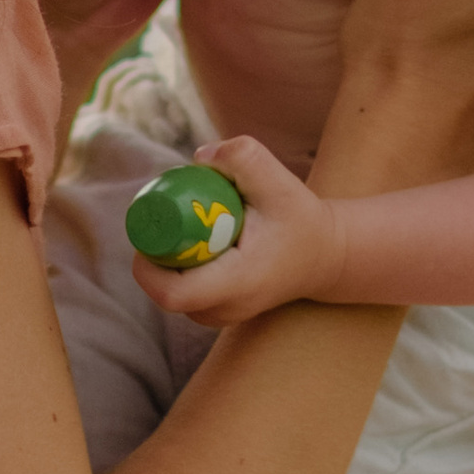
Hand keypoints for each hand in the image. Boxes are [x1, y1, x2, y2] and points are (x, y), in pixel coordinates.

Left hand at [133, 134, 350, 323]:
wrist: (326, 256)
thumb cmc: (302, 220)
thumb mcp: (280, 181)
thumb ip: (241, 158)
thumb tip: (198, 159)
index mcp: (237, 283)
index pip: (173, 294)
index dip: (147, 266)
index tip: (151, 229)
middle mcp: (226, 308)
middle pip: (164, 291)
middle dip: (154, 253)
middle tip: (164, 216)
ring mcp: (220, 315)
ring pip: (171, 293)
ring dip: (165, 262)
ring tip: (181, 228)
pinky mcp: (218, 312)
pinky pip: (182, 294)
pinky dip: (176, 269)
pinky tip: (189, 243)